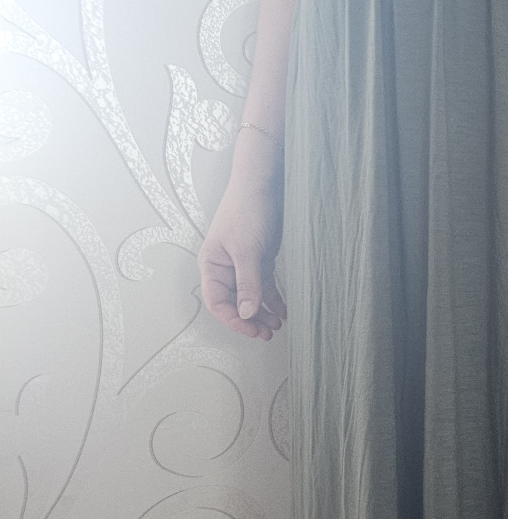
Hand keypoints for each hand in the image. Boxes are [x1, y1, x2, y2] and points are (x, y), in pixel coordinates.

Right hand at [197, 149, 286, 340]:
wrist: (263, 184)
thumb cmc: (246, 210)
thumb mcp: (246, 250)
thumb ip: (247, 283)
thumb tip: (246, 313)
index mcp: (212, 266)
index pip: (217, 303)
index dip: (233, 319)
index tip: (252, 329)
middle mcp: (225, 268)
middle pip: (234, 303)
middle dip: (250, 320)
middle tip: (267, 333)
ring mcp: (243, 265)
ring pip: (251, 297)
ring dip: (263, 313)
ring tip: (277, 326)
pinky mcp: (260, 260)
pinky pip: (264, 286)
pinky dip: (273, 299)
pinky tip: (283, 310)